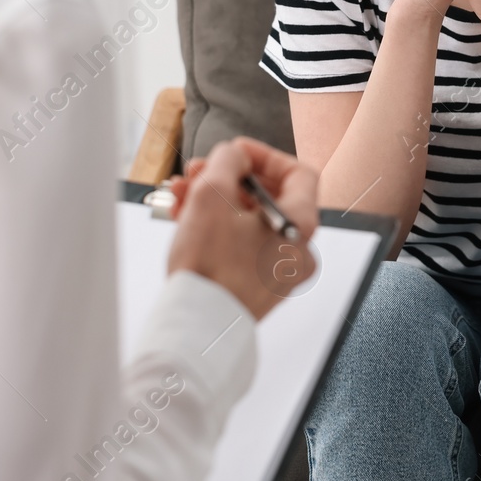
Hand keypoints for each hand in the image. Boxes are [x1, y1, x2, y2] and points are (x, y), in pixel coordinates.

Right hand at [164, 136, 319, 321]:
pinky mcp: (256, 287)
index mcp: (299, 225)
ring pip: (248, 221)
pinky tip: (184, 219)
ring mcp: (278, 272)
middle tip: (198, 173)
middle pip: (268, 197)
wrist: (196, 327)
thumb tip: (234, 157)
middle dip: (228, 179)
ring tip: (181, 196)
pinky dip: (217, 228)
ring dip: (215, 201)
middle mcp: (297, 250)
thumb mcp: (212, 194)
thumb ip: (228, 161)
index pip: (298, 173)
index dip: (264, 156)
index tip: (234, 153)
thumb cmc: (209, 267)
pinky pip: (241, 245)